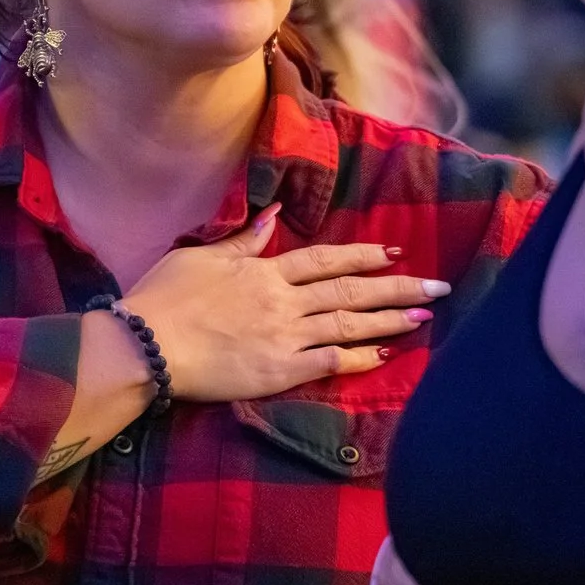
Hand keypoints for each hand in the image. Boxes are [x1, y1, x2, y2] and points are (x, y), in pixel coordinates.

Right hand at [120, 206, 449, 399]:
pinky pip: (330, 363)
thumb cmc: (164, 298)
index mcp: (265, 271)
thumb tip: (273, 213)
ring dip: (390, 320)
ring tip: (424, 317)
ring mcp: (286, 336)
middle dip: (397, 288)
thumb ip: (244, 240)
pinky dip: (359, 359)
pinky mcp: (280, 371)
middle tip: (437, 289)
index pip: (326, 259)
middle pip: (351, 290)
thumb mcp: (202, 256)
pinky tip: (385, 356)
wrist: (146, 345)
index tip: (395, 253)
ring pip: (349, 325)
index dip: (363, 256)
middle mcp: (284, 300)